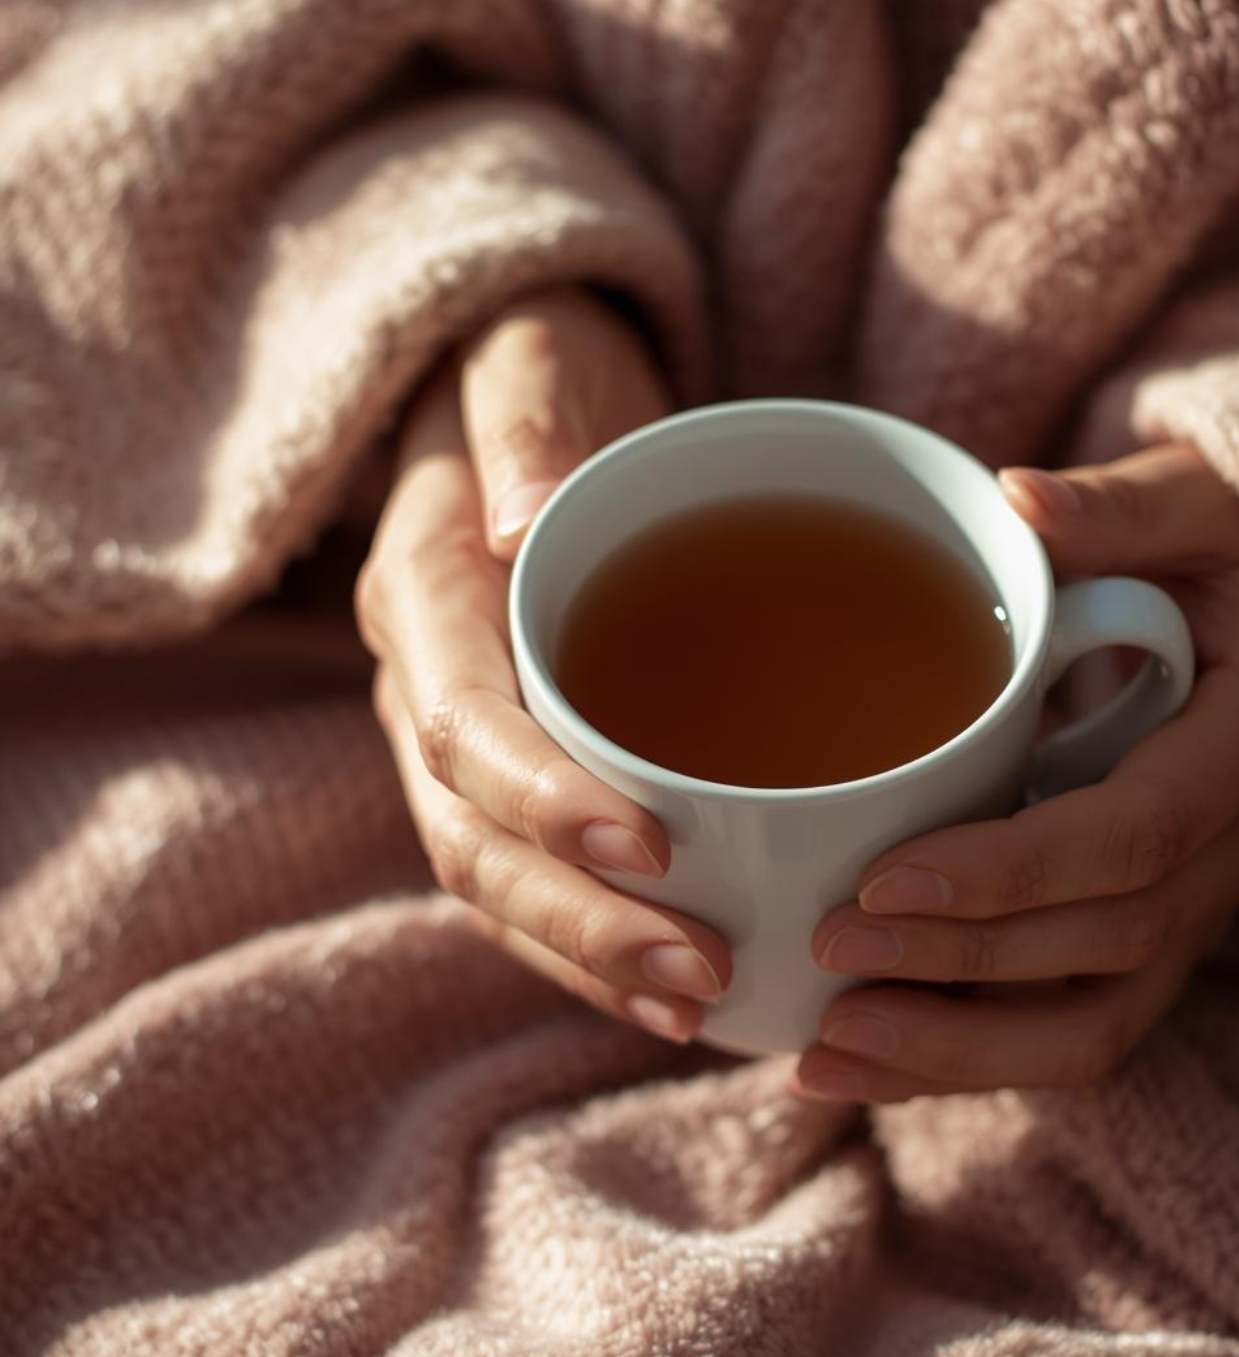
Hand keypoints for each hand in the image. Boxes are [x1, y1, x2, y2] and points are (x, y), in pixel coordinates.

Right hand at [356, 291, 730, 1042]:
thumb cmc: (538, 360)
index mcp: (423, 587)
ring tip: (697, 1004)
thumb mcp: (531, 351)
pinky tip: (677, 983)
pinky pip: (528, 872)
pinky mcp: (505, 761)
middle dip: (578, 918)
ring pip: (492, 880)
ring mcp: (456, 733)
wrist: (518, 385)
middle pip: (470, 835)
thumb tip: (523, 519)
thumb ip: (526, 419)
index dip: (546, 800)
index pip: (462, 723)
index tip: (657, 847)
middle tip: (698, 974)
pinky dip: (590, 938)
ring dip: (587, 954)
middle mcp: (423, 679)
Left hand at [794, 442, 1238, 1102]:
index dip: (1016, 870)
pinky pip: (1071, 1022)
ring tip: (826, 1053)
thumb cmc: (1226, 554)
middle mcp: (1237, 844)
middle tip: (827, 952)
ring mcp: (1200, 904)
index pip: (1139, 833)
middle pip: (1108, 944)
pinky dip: (969, 1053)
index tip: (883, 880)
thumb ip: (1120, 509)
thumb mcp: (1197, 503)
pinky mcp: (1150, 933)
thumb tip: (1019, 498)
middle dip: (962, 965)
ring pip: (1095, 1022)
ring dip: (960, 1051)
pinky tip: (861, 1057)